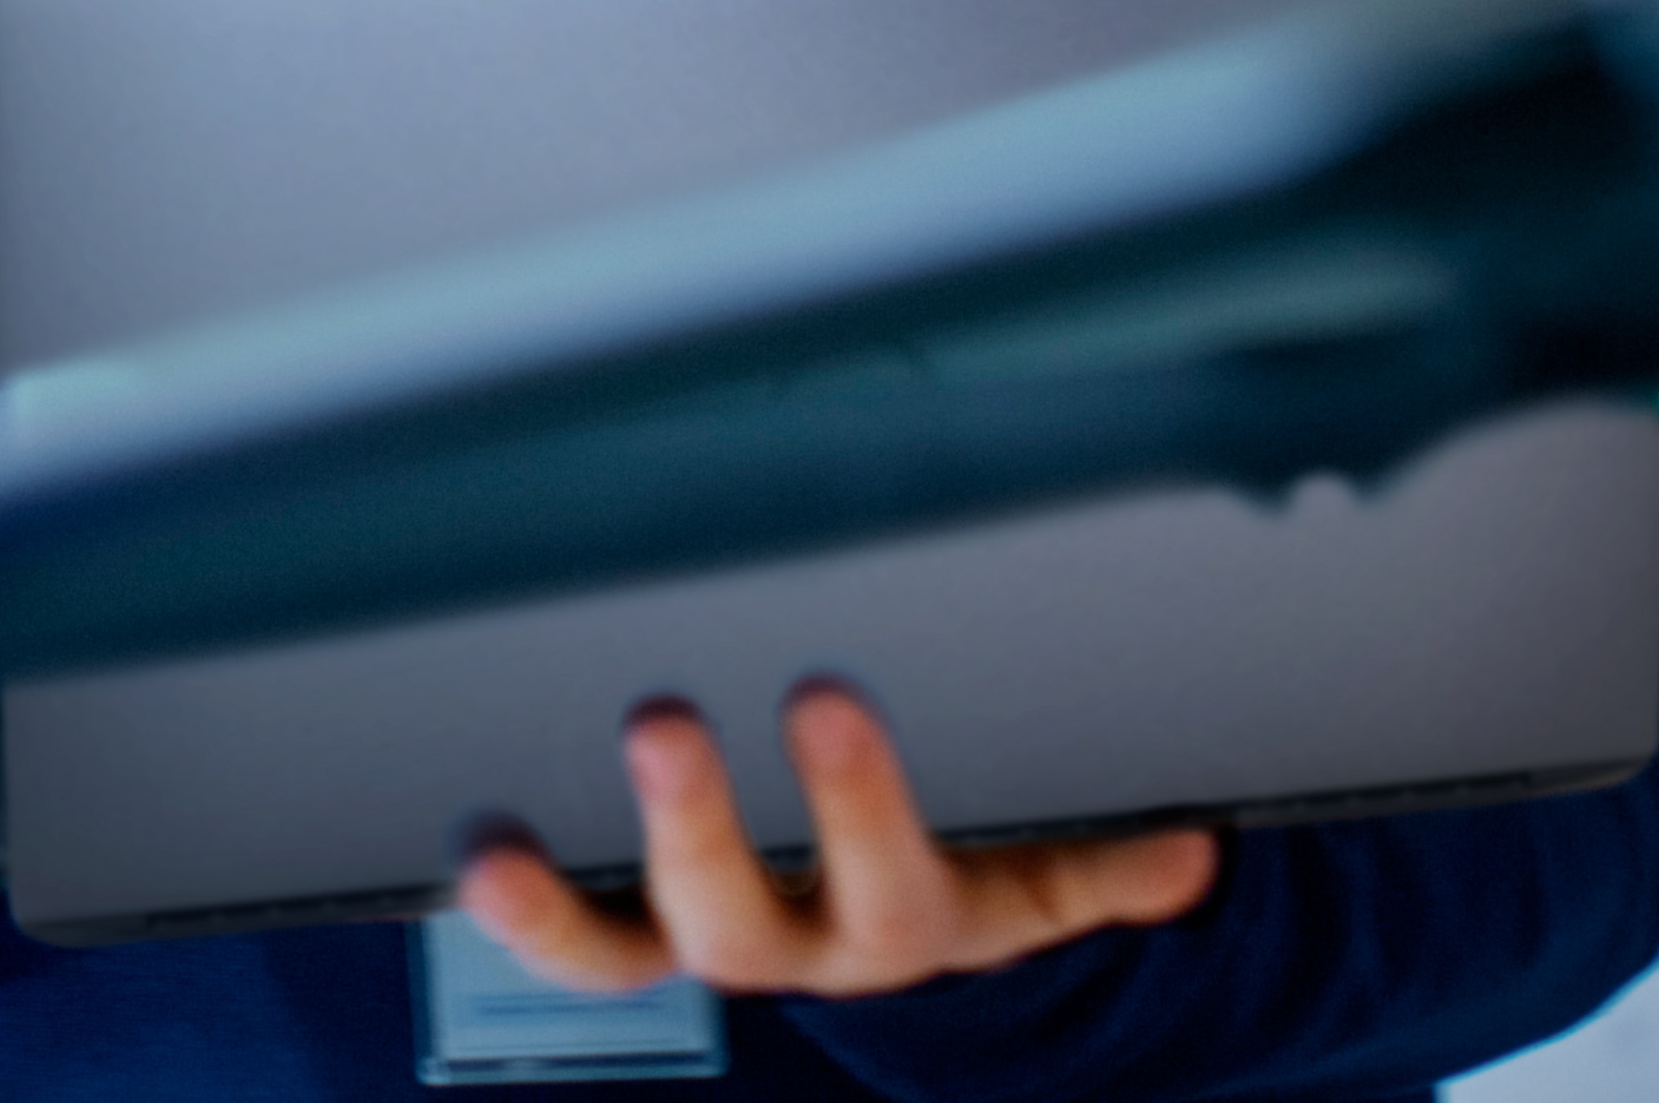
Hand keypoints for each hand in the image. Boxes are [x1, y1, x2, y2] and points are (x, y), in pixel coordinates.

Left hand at [455, 684, 1221, 999]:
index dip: (853, 804)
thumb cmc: (972, 874)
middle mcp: (796, 950)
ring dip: (555, 912)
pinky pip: (573, 946)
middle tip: (658, 722)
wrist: (914, 959)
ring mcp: (708, 950)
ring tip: (490, 857)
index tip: (822, 700)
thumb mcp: (1044, 878)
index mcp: (904, 924)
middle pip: (737, 918)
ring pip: (626, 952)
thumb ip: (1106, 863)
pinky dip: (520, 910)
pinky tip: (466, 854)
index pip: (884, 877)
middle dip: (696, 826)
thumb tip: (1192, 847)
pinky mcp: (641, 941)